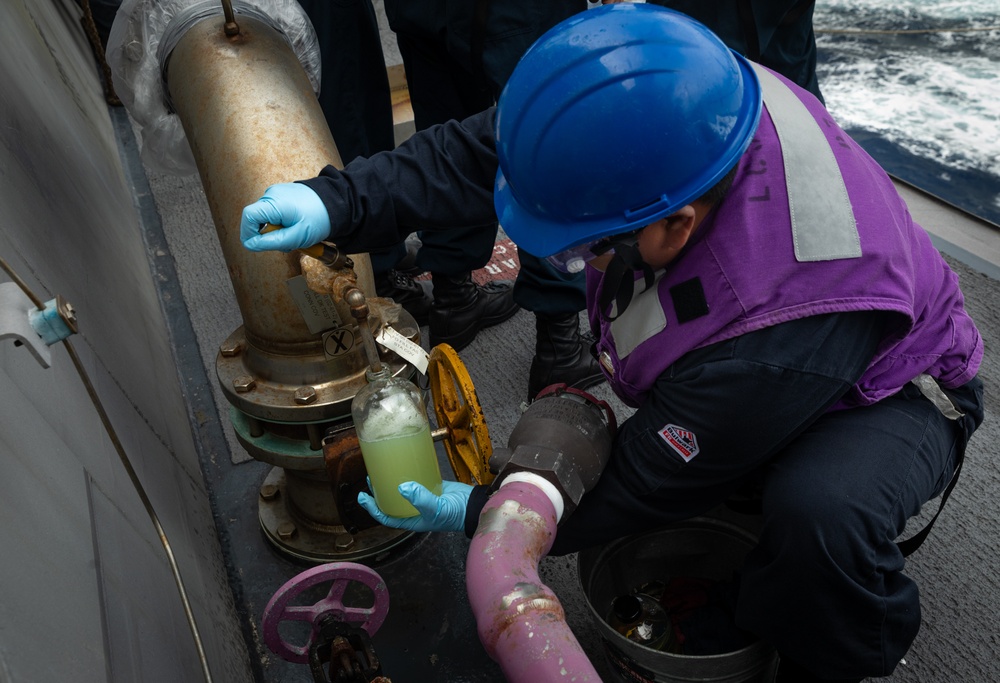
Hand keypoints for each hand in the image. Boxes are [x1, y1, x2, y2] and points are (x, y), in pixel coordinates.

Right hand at [240, 183, 330, 251]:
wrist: (337, 203)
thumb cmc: (320, 218)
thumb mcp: (297, 236)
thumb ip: (272, 242)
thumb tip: (250, 245)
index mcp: (274, 202)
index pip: (248, 217)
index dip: (248, 233)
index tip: (258, 246)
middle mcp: (272, 195)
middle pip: (257, 219)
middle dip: (268, 235)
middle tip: (287, 242)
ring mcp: (277, 194)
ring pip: (266, 218)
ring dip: (277, 231)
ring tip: (295, 235)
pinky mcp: (282, 196)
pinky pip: (274, 214)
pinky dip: (282, 224)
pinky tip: (295, 227)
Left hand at [358, 480, 472, 531]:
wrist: (473, 506)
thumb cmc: (455, 514)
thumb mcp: (436, 508)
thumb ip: (420, 498)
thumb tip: (402, 488)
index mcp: (412, 519)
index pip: (387, 516)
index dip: (373, 508)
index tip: (363, 497)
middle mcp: (414, 509)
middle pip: (391, 501)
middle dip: (379, 492)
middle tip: (370, 479)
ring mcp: (422, 498)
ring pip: (402, 491)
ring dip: (391, 482)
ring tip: (382, 471)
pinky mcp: (431, 487)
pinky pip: (415, 481)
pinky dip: (408, 475)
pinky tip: (403, 466)